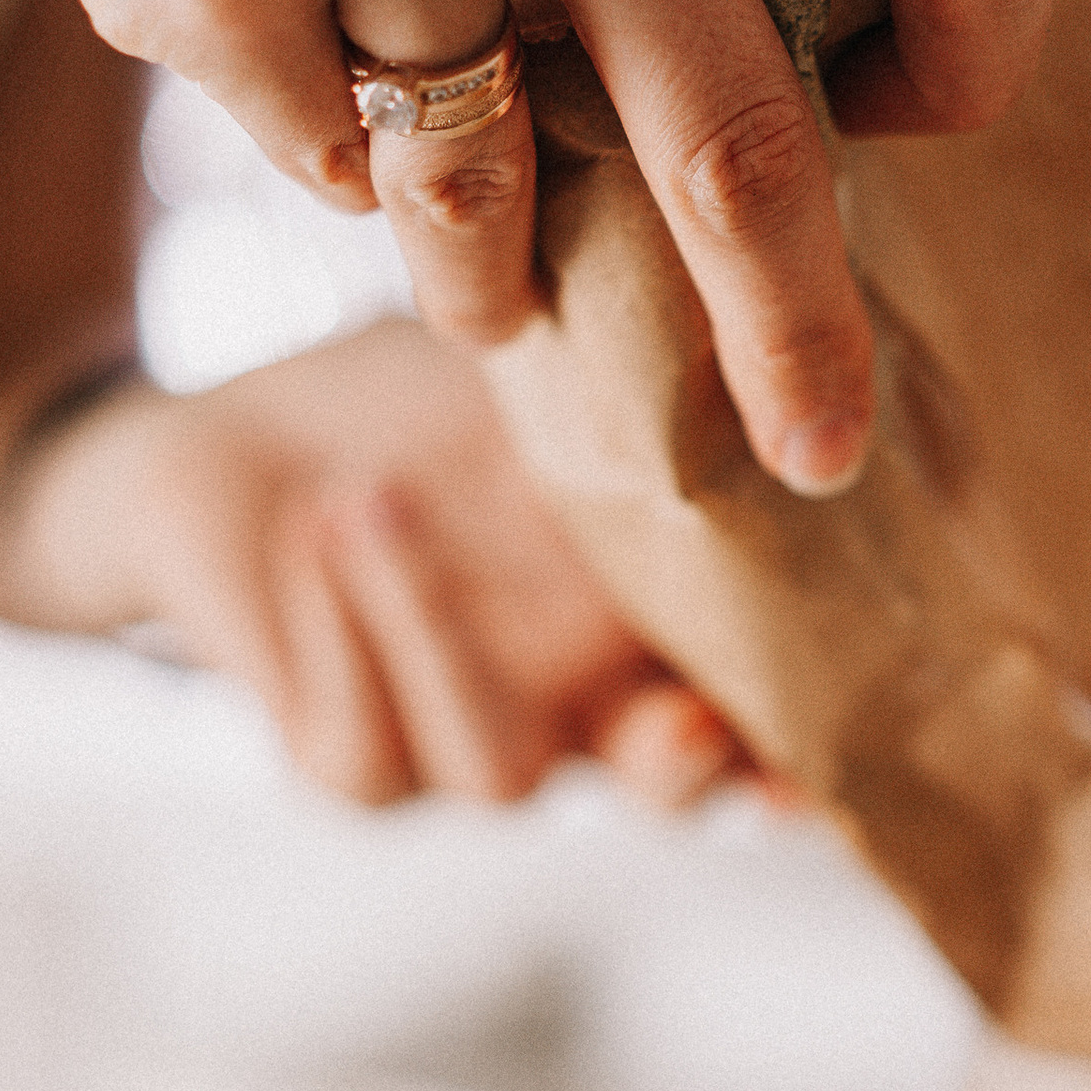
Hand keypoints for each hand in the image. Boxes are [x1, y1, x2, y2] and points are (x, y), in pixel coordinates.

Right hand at [0, 0, 1058, 495]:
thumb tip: (844, 56)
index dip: (965, 62)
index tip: (899, 124)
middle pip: (754, 154)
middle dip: (798, 346)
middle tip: (820, 458)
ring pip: (498, 211)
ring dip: (486, 269)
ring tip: (447, 214)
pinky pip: (334, 173)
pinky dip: (310, 134)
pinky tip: (243, 0)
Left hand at [0, 316, 743, 808]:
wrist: (233, 451)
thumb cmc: (412, 414)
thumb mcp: (541, 381)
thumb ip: (635, 387)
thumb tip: (740, 298)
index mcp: (654, 633)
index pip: (766, 701)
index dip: (815, 730)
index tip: (857, 718)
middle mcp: (584, 711)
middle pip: (670, 791)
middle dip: (690, 772)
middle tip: (690, 729)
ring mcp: (470, 748)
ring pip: (500, 771)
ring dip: (440, 636)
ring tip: (376, 499)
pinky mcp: (351, 764)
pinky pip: (363, 748)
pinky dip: (345, 626)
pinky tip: (323, 521)